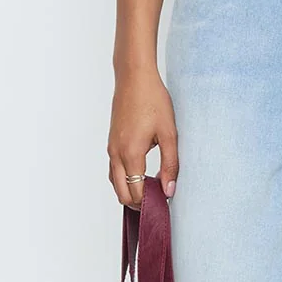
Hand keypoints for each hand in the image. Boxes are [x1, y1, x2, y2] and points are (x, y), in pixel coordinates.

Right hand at [106, 67, 178, 207]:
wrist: (134, 78)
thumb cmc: (153, 101)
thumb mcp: (169, 133)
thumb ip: (170, 165)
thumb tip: (169, 191)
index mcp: (131, 153)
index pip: (136, 193)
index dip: (150, 203)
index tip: (166, 203)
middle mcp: (116, 154)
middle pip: (121, 194)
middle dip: (138, 203)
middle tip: (158, 201)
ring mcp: (111, 148)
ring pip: (115, 183)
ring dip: (130, 191)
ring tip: (152, 191)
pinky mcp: (111, 142)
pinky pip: (114, 170)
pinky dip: (125, 179)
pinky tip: (142, 175)